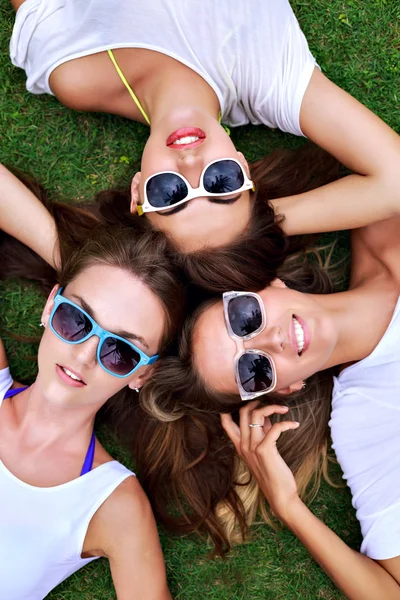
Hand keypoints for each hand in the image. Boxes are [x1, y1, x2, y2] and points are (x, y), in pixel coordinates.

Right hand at [221, 401, 300, 522]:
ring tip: (284, 410)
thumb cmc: (272, 473)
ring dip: (272, 408)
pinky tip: (294, 425)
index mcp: (240, 445)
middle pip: (243, 412)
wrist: (279, 496)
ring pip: (257, 415)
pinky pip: (275, 428)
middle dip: (257, 402)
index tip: (248, 400)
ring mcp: (252, 447)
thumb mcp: (262, 451)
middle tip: (271, 402)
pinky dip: (286, 423)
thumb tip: (265, 417)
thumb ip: (261, 434)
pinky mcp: (265, 450)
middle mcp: (243, 445)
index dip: (232, 407)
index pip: (226, 422)